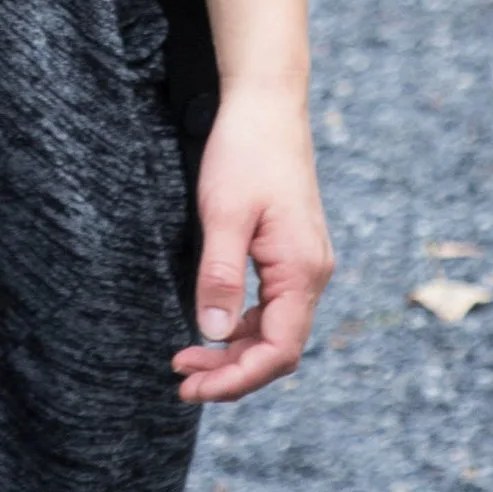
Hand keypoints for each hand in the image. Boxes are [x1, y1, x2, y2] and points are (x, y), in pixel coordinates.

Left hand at [173, 81, 332, 404]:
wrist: (267, 103)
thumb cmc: (245, 151)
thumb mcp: (223, 213)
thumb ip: (220, 275)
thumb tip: (211, 332)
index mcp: (301, 271)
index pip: (278, 351)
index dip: (236, 379)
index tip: (192, 387)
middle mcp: (312, 273)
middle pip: (278, 347)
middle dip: (231, 371)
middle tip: (180, 377)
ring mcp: (305, 262)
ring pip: (275, 328)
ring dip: (234, 349)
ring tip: (187, 358)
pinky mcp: (292, 251)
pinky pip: (273, 304)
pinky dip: (242, 323)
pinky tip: (213, 322)